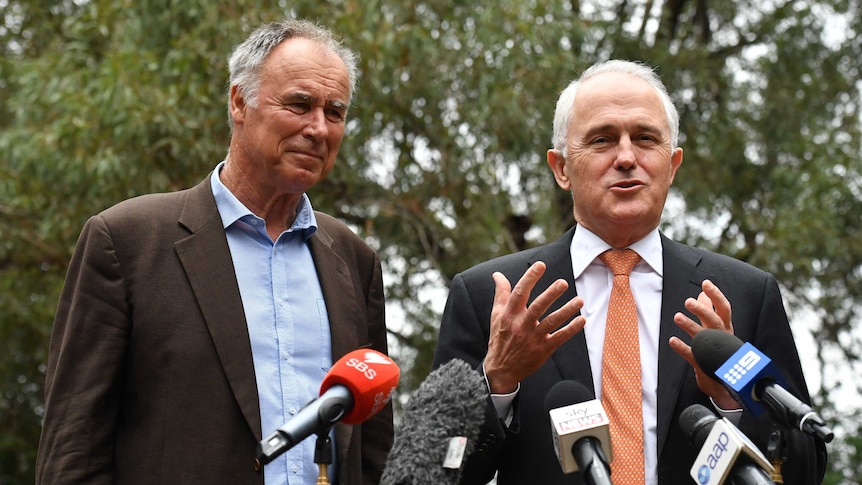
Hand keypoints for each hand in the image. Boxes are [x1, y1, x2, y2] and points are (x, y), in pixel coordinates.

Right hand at [484, 261, 585, 393]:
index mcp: (509, 315)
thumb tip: (498, 275)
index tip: (540, 265)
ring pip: (551, 322)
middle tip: (563, 283)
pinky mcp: (543, 349)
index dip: (530, 278)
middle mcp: (521, 325)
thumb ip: (500, 294)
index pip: (519, 293)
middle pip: (537, 307)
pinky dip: (571, 329)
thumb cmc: (500, 338)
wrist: (501, 369)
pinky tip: (582, 320)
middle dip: (550, 294)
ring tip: (579, 300)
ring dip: (566, 311)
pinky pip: (559, 337)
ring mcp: (533, 338)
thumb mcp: (496, 315)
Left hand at [669, 279, 739, 409]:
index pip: (724, 308)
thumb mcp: (715, 329)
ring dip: (690, 325)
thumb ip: (708, 311)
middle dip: (702, 310)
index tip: (706, 283)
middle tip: (688, 302)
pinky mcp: (703, 365)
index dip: (716, 295)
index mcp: (725, 328)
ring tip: (677, 317)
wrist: (726, 386)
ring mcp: (713, 352)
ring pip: (704, 337)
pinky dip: (682, 347)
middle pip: (715, 321)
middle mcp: (721, 338)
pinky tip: (672, 340)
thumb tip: (702, 293)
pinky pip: (692, 355)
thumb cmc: (719, 352)